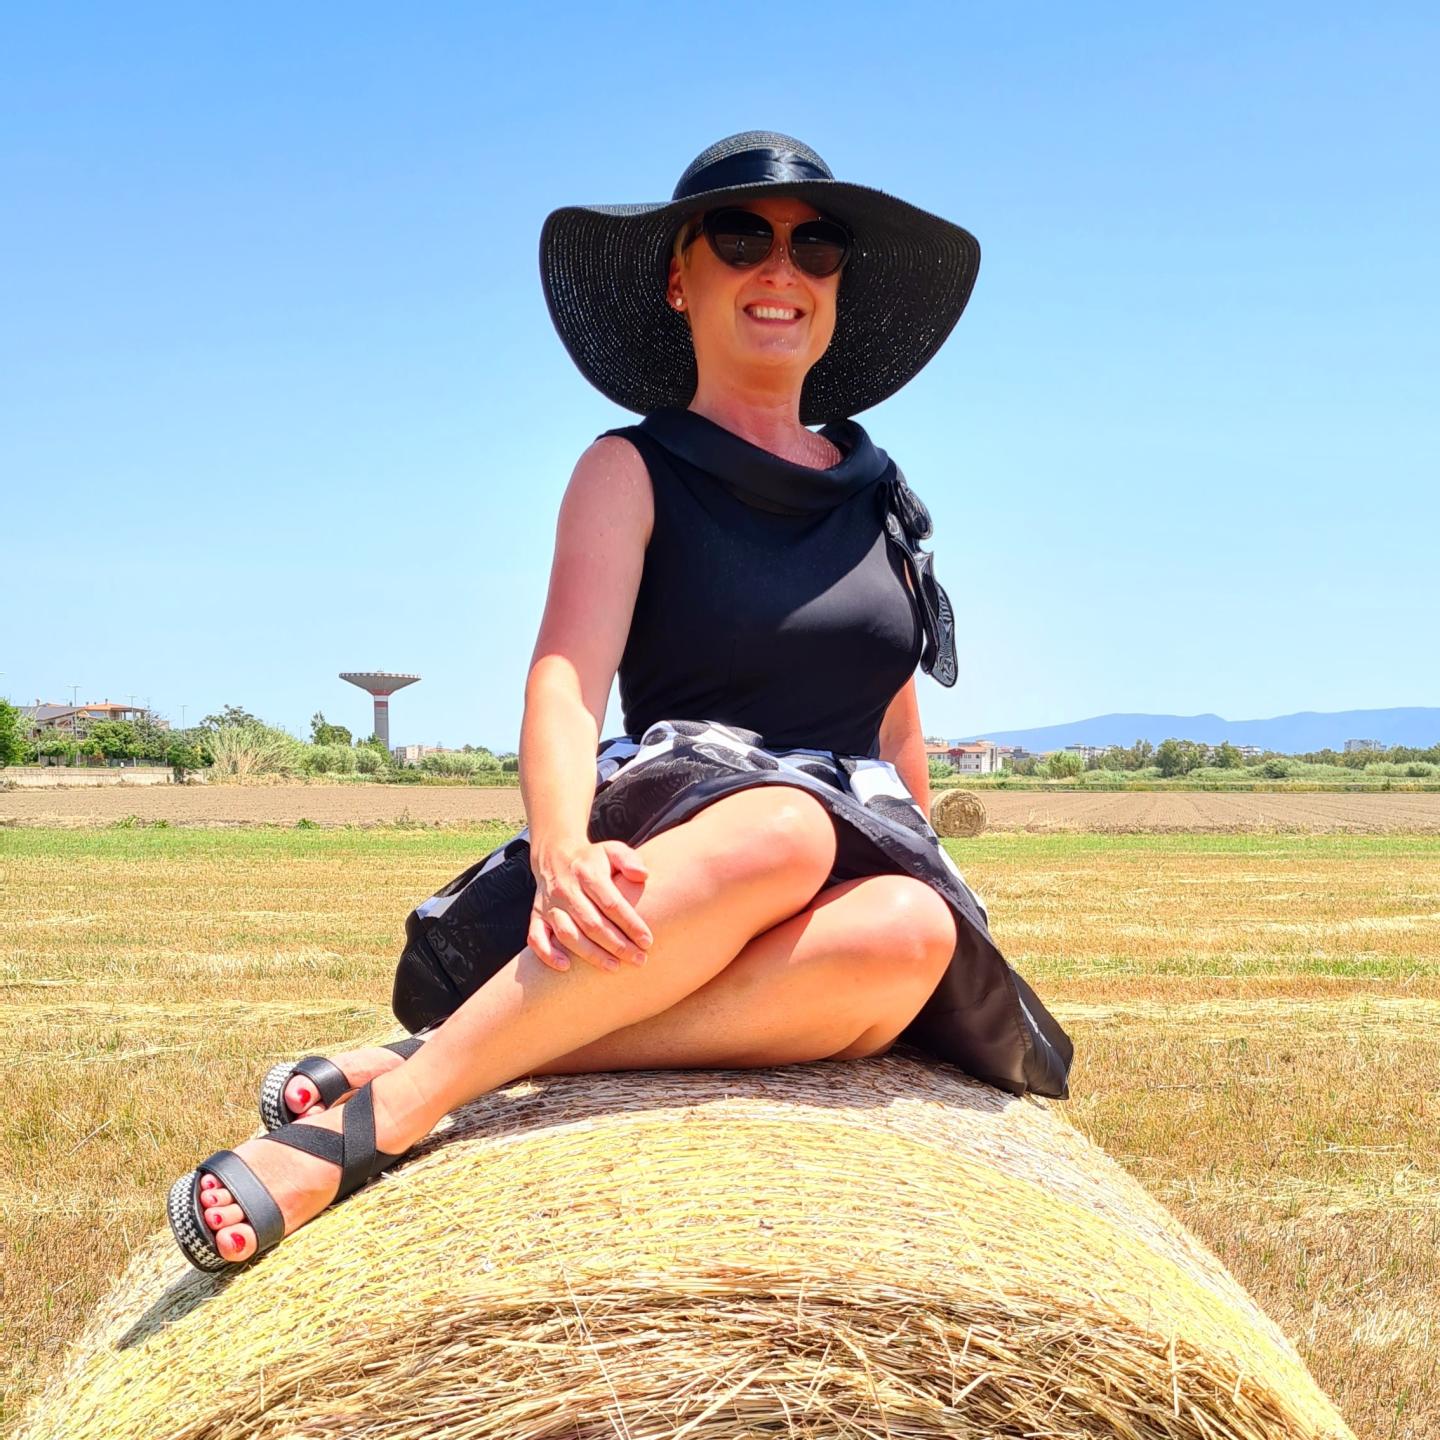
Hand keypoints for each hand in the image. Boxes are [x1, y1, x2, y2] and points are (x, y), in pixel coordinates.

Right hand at [528, 839, 652, 972]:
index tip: (647, 941)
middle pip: (592, 924)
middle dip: (617, 945)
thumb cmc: (592, 859)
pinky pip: (536, 937)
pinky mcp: (537, 915)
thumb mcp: (612, 850)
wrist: (555, 854)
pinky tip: (565, 966)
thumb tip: (643, 875)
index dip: (630, 924)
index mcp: (588, 874)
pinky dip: (548, 954)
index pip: (612, 904)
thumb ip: (629, 860)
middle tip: (639, 960)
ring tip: (613, 967)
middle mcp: (566, 890)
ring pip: (568, 934)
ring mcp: (549, 904)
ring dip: (590, 954)